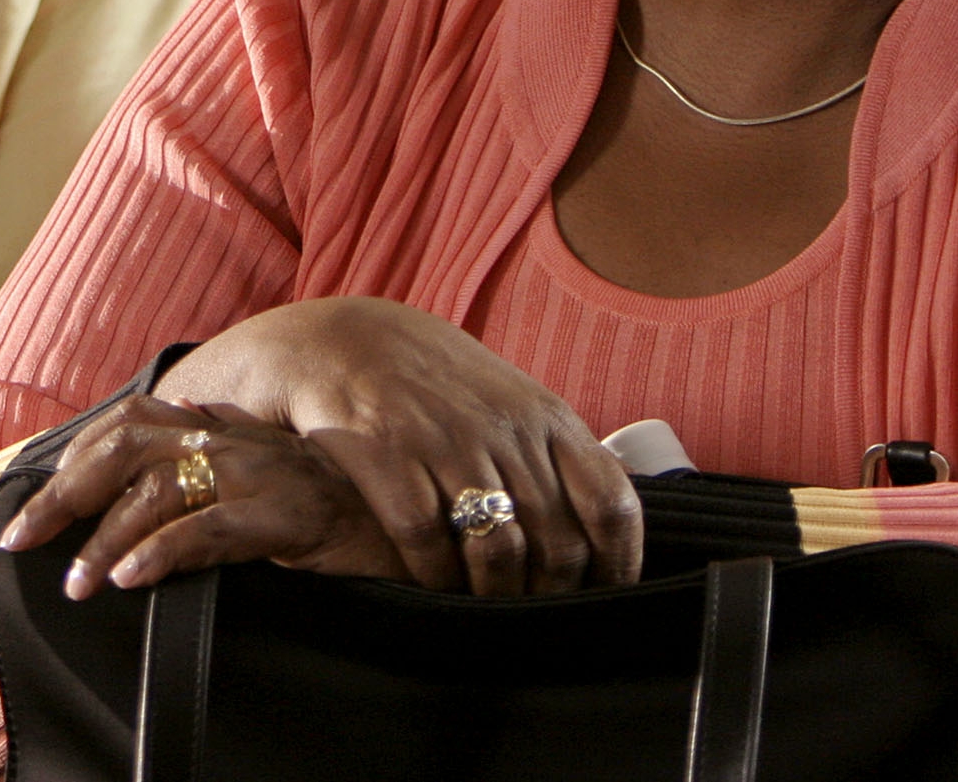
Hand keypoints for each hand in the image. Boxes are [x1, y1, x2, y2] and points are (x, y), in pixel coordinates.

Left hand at [0, 394, 407, 596]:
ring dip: (105, 536)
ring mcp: (265, 473)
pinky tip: (130, 579)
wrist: (428, 533)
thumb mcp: (261, 502)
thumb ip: (208, 496)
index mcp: (226, 432)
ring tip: (75, 584)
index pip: (132, 423)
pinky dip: (162, 552)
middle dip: (63, 494)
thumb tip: (137, 519)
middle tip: (19, 542)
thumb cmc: (337, 526)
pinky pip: (213, 528)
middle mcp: (238, 440)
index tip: (31, 509)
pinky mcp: (294, 514)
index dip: (74, 459)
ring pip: (161, 487)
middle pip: (126, 446)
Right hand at [159, 296, 641, 595]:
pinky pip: (426, 540)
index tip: (606, 599)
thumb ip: (552, 455)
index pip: (610, 502)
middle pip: (556, 541)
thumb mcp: (507, 403)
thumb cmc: (433, 382)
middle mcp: (502, 429)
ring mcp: (445, 441)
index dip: (617, 565)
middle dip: (551, 595)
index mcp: (545, 417)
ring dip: (496, 595)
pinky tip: (432, 582)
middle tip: (536, 618)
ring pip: (498, 549)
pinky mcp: (387, 453)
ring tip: (485, 610)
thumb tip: (604, 527)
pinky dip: (434, 576)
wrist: (340, 339)